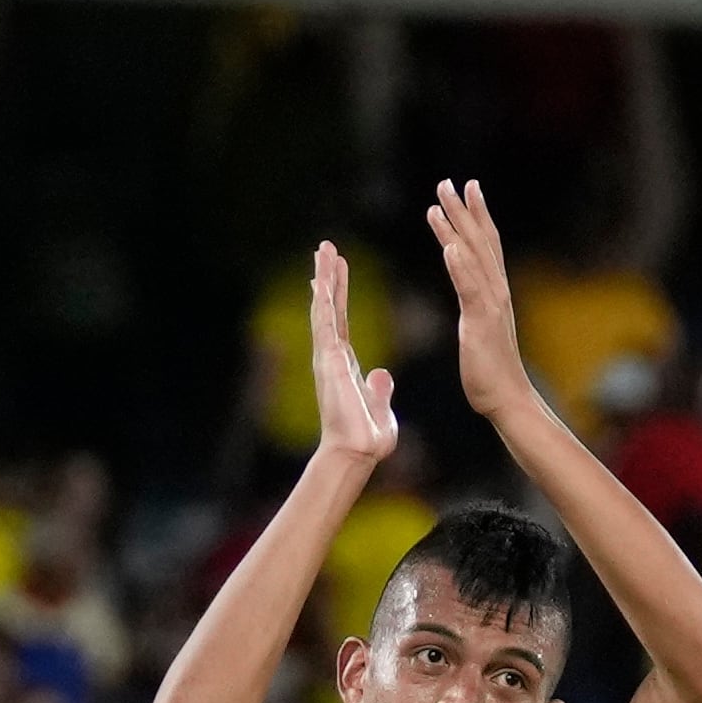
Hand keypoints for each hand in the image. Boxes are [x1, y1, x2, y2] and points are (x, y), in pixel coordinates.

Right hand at [305, 241, 396, 473]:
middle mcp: (332, 357)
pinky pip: (324, 322)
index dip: (337, 296)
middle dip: (327, 278)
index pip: (339, 322)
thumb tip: (381, 374)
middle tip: (325, 249)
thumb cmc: (367, 439)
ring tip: (323, 250)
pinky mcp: (328, 360)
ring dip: (322, 278)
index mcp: (345, 365)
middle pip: (328, 308)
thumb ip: (379, 389)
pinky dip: (322, 298)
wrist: (356, 453)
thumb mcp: (380, 406)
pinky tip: (320, 277)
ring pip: (323, 308)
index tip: (334, 274)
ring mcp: (327, 357)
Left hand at [427, 179, 533, 423]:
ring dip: (456, 227)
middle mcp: (496, 290)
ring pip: (472, 257)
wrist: (506, 398)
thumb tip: (473, 300)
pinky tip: (448, 247)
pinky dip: (460, 266)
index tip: (466, 189)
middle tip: (448, 182)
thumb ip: (476, 309)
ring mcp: (490, 304)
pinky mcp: (481, 322)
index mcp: (493, 292)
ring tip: (440, 202)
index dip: (476, 215)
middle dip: (464, 210)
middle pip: (480, 241)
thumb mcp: (480, 331)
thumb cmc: (490, 371)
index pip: (485, 245)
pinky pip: (470, 289)